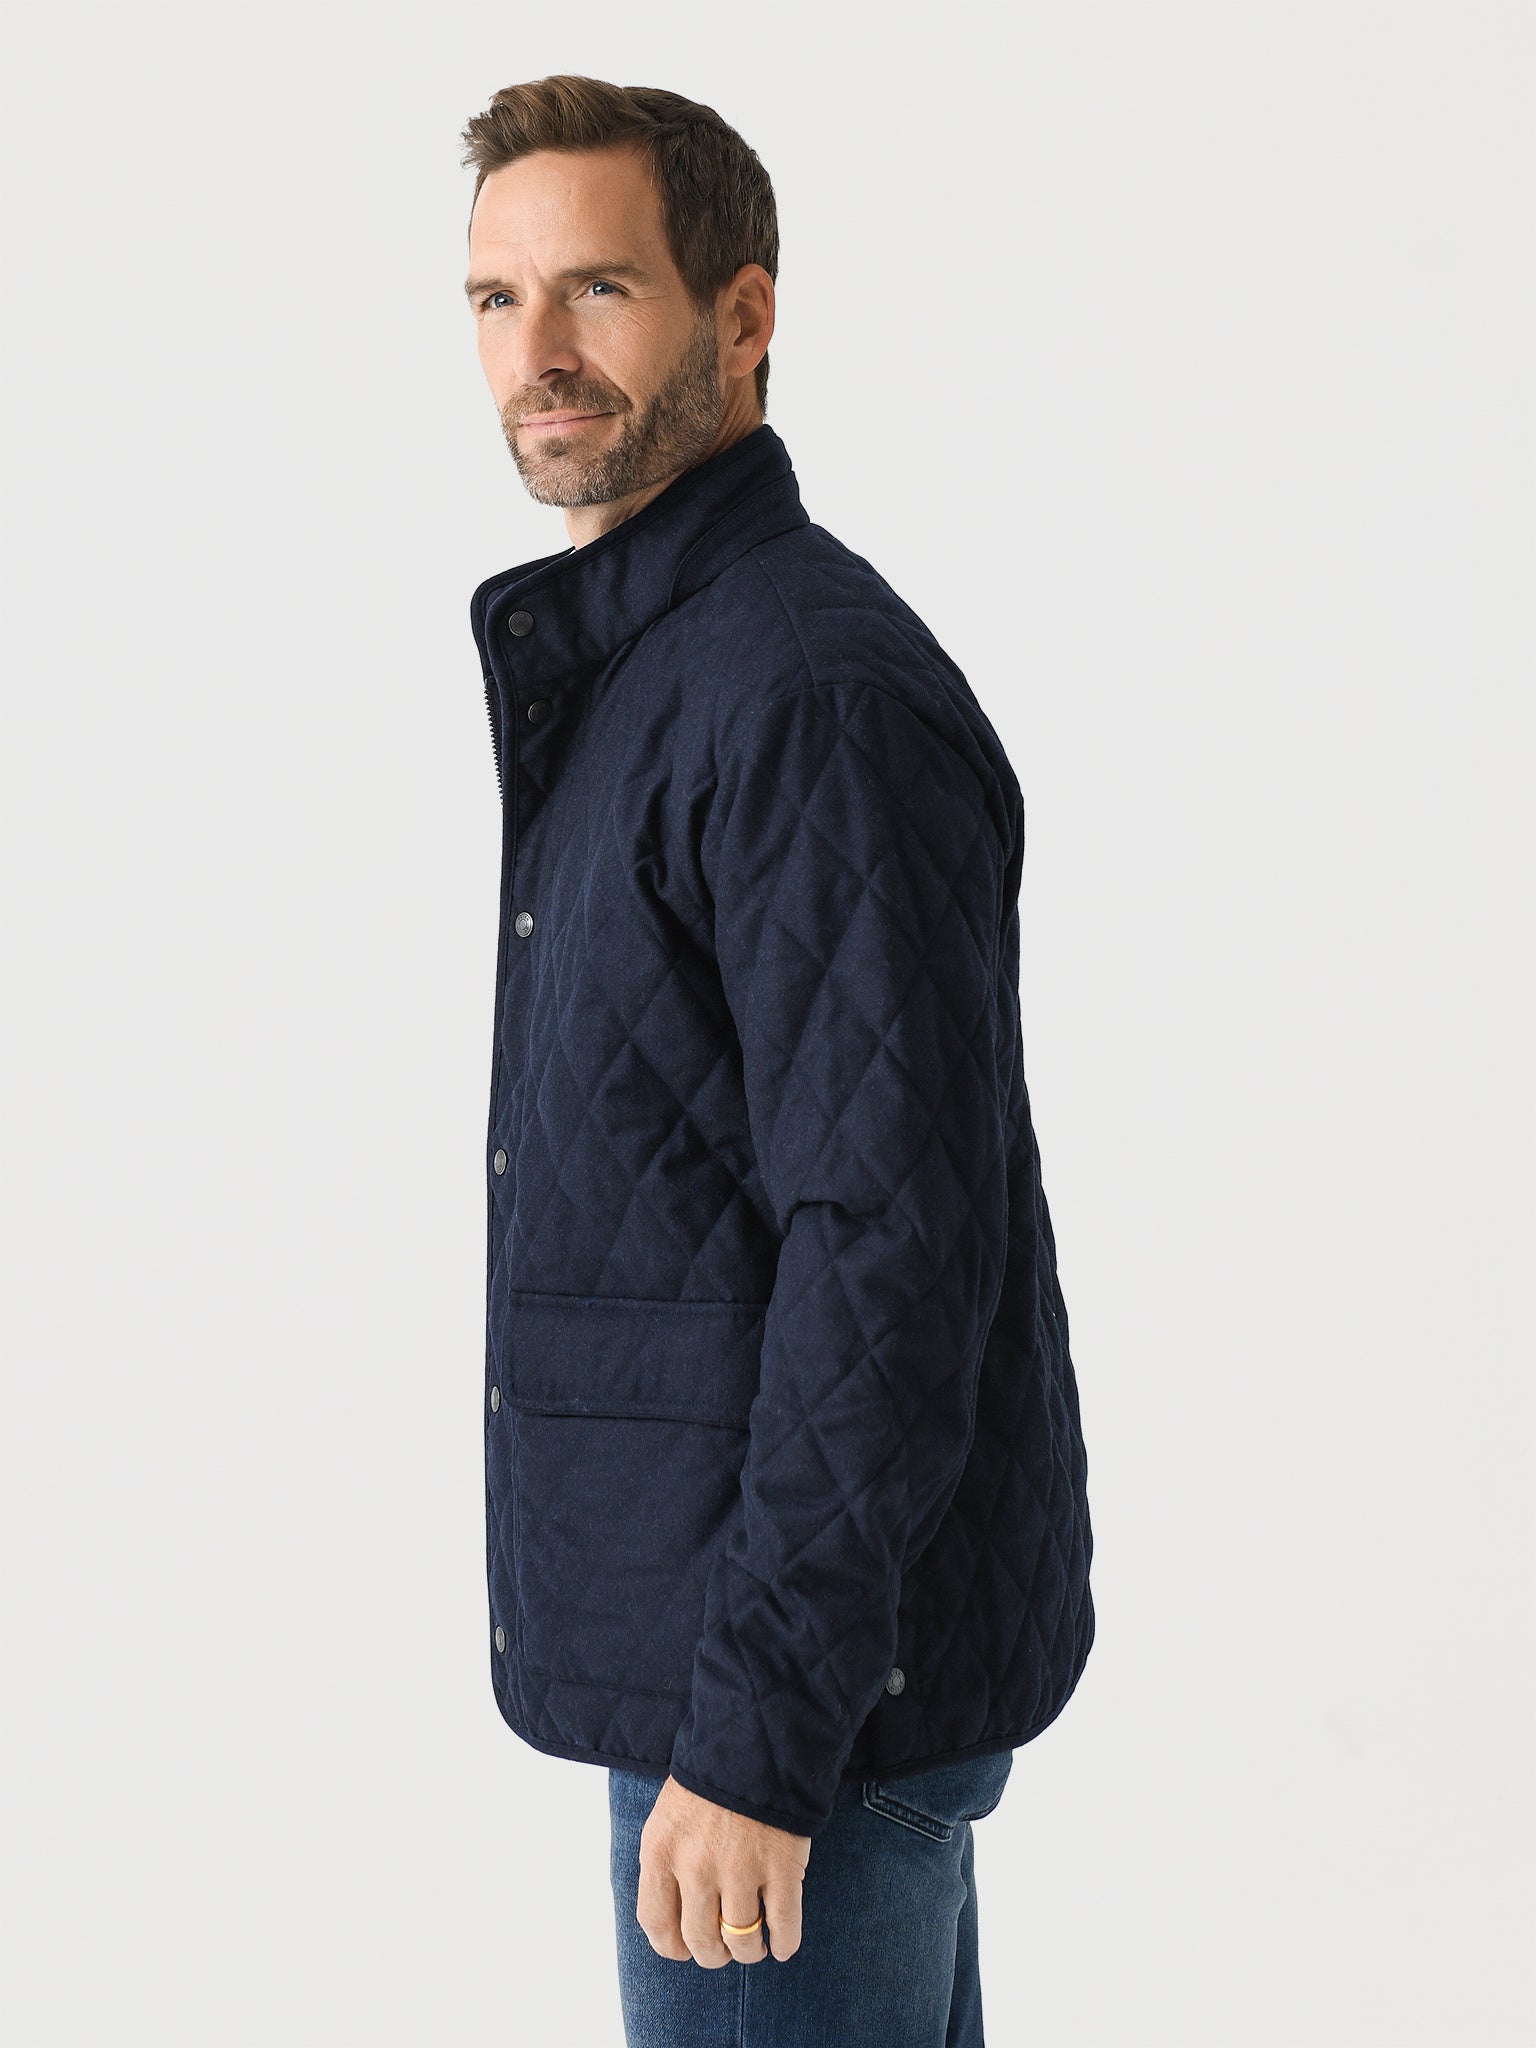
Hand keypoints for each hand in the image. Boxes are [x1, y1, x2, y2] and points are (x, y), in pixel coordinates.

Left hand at [636, 1774, 810, 1967]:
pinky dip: (784, 1943)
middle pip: (701, 1941)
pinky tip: (782, 1943)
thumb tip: (675, 1919)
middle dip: (713, 1954)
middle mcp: (695, 1867)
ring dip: (748, 1952)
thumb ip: (667, 1864)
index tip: (684, 1949)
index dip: (671, 1946)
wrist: (756, 1737)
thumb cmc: (709, 1779)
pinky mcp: (782, 1867)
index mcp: (660, 1851)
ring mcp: (740, 1869)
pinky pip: (783, 1926)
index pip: (655, 1923)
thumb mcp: (668, 1816)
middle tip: (724, 1949)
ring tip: (755, 1945)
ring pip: (741, 1941)